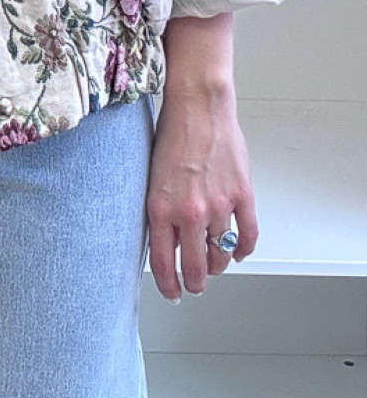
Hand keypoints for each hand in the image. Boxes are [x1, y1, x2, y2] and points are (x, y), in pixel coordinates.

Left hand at [147, 15, 256, 300]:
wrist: (197, 105)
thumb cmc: (171, 133)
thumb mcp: (150, 177)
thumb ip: (158, 210)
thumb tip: (162, 240)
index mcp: (161, 208)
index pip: (164, 264)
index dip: (169, 286)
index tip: (173, 293)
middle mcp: (190, 213)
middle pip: (197, 267)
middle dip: (196, 283)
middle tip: (195, 285)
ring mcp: (219, 206)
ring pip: (222, 255)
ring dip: (218, 266)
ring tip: (214, 267)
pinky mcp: (242, 195)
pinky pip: (247, 235)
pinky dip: (244, 250)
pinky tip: (238, 253)